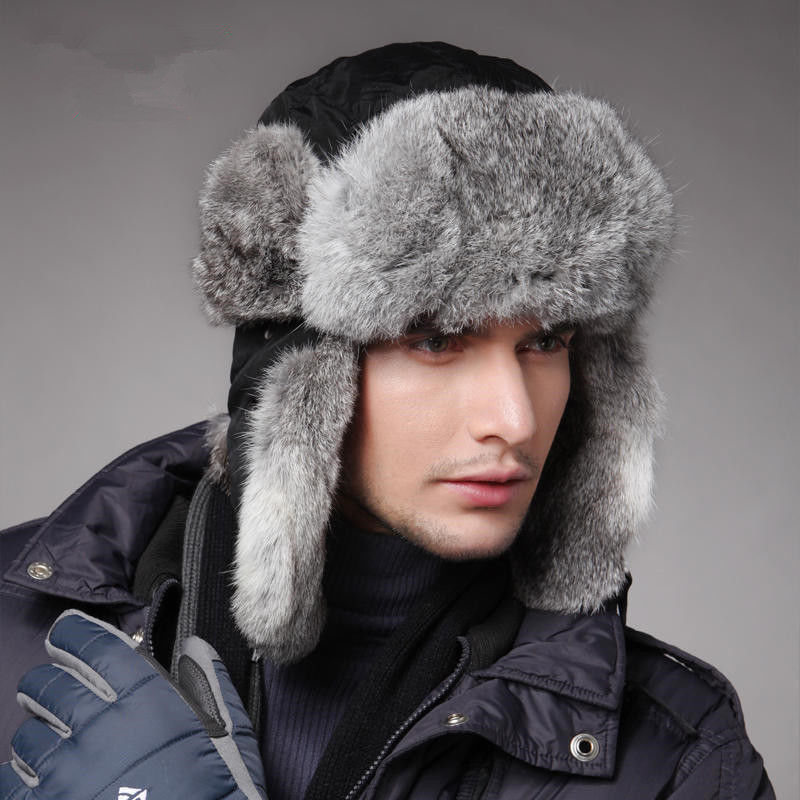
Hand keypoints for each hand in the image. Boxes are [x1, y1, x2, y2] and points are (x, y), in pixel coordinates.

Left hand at [0, 610, 266, 798]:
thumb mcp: (231, 739)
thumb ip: (210, 686)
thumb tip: (193, 647)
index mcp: (145, 703)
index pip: (94, 648)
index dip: (74, 634)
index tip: (65, 632)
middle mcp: (98, 730)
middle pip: (50, 686)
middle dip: (47, 678)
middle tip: (50, 681)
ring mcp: (65, 776)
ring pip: (27, 735)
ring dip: (36, 728)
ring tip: (49, 734)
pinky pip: (13, 784)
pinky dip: (23, 775)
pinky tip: (41, 777)